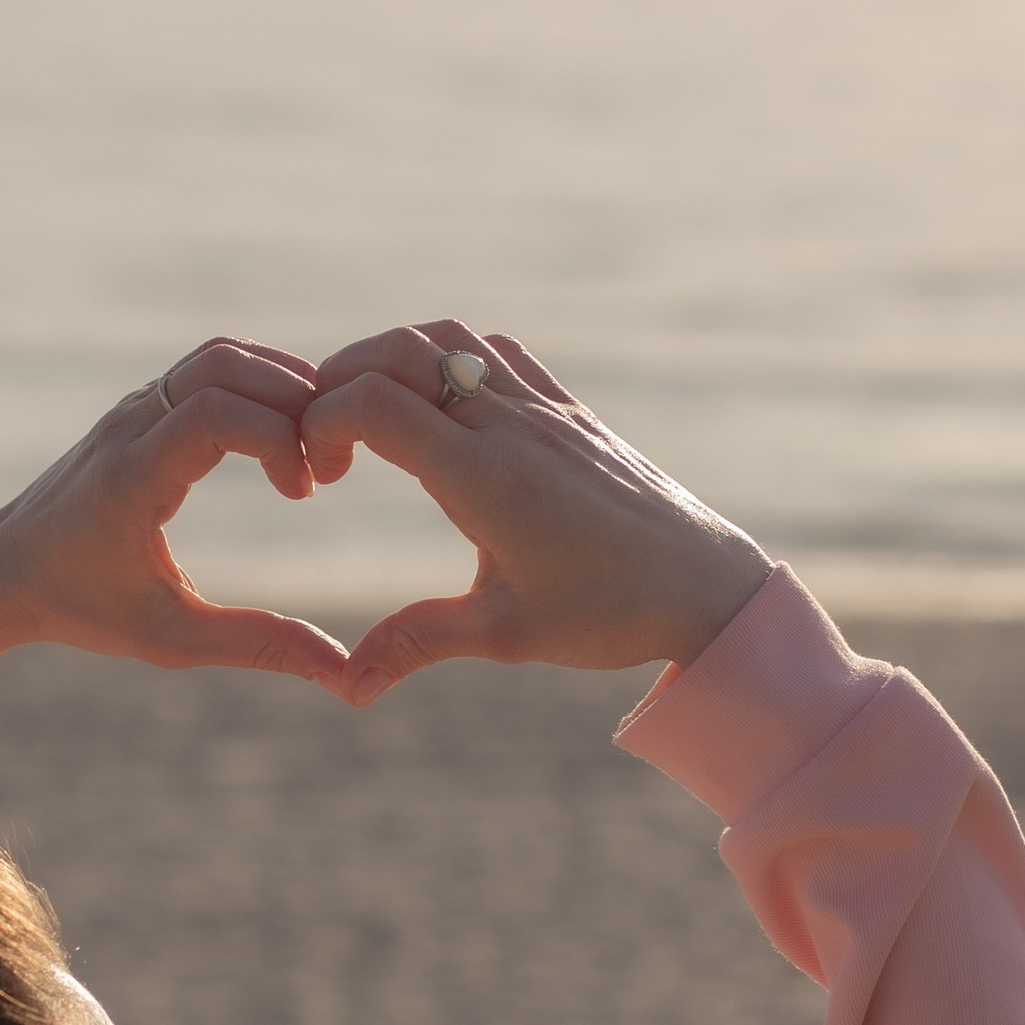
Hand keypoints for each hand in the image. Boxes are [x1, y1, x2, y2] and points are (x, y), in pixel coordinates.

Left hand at [0, 341, 353, 697]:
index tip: (304, 493)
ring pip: (217, 356)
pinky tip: (282, 435)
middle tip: (323, 462)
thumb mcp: (171, 639)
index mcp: (131, 478)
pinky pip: (204, 368)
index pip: (216, 413)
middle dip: (292, 399)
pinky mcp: (138, 406)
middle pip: (225, 365)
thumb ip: (256, 646)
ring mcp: (131, 408)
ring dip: (278, 382)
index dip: (279, 439)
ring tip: (311, 443)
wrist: (4, 572)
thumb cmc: (83, 609)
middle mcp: (129, 427)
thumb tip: (343, 675)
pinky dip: (254, 383)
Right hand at [302, 319, 770, 702]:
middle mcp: (511, 424)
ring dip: (393, 358)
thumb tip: (349, 686)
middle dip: (339, 380)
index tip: (318, 476)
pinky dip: (450, 356)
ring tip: (373, 416)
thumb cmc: (609, 613)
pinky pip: (498, 351)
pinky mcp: (570, 411)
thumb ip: (419, 642)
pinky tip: (443, 407)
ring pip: (447, 338)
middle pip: (398, 351)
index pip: (373, 402)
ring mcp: (544, 408)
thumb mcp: (506, 634)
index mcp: (483, 475)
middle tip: (327, 443)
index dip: (320, 422)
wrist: (706, 586)